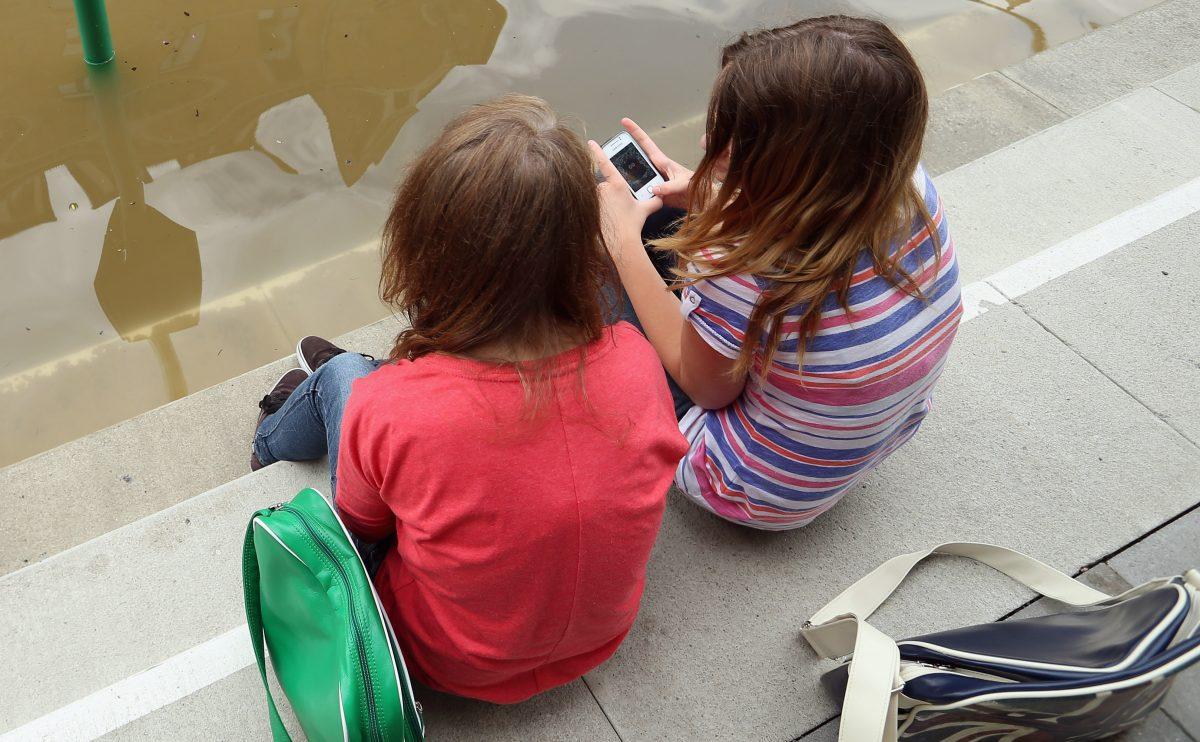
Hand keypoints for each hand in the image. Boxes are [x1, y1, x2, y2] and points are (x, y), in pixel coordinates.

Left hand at [589, 139, 662, 262]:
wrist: (620, 240)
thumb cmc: (631, 224)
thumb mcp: (644, 210)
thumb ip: (653, 201)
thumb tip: (660, 197)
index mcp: (616, 184)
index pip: (605, 163)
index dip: (598, 151)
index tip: (590, 142)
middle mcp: (602, 189)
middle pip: (603, 186)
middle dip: (610, 196)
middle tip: (617, 210)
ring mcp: (594, 199)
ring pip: (597, 197)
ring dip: (603, 204)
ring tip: (611, 217)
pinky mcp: (589, 209)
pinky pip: (592, 206)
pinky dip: (597, 212)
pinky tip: (604, 221)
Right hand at [621, 118, 693, 209]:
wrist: (701, 201)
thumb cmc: (696, 187)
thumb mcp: (683, 185)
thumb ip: (669, 187)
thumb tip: (654, 189)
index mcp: (662, 162)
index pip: (646, 143)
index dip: (635, 131)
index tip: (624, 121)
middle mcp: (656, 169)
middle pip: (636, 159)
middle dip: (623, 154)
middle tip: (610, 151)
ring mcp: (654, 181)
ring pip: (636, 176)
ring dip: (628, 178)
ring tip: (614, 177)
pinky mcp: (654, 193)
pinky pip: (641, 191)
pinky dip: (634, 193)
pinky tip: (627, 195)